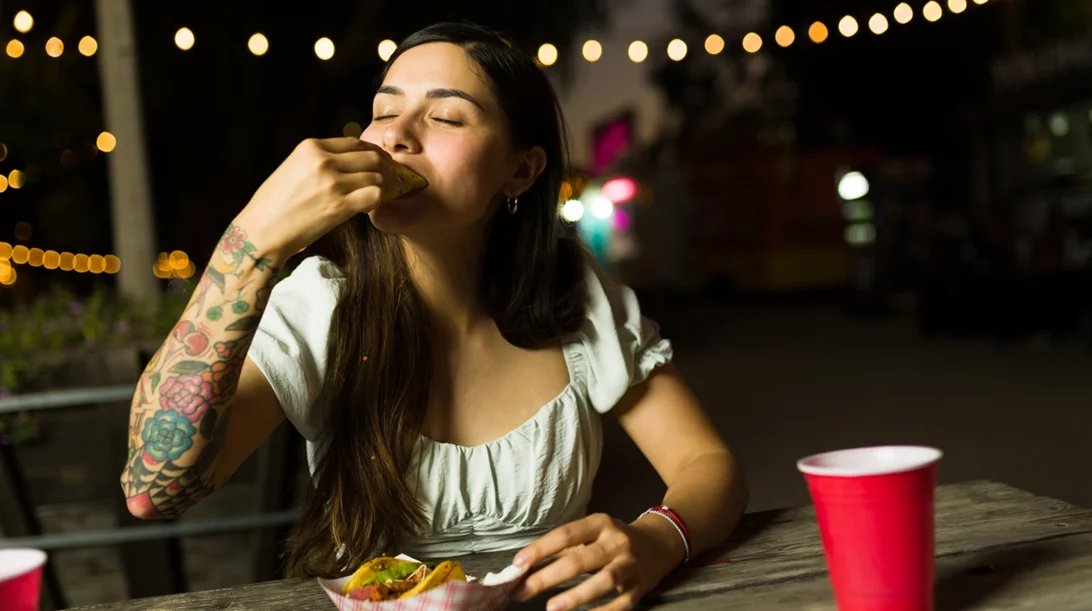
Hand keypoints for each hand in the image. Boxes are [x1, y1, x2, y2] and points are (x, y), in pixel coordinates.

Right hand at [233, 137, 402, 260]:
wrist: (260, 232)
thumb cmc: (273, 205)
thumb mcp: (293, 168)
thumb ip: (319, 160)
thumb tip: (349, 163)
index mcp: (311, 147)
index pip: (355, 142)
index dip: (374, 152)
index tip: (382, 162)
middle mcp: (323, 160)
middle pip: (372, 157)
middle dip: (387, 168)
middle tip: (393, 180)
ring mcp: (332, 182)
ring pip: (377, 176)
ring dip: (384, 187)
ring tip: (382, 196)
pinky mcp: (338, 206)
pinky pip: (374, 196)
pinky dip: (378, 201)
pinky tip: (369, 207)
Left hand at [511, 513, 684, 610]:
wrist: (658, 545)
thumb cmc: (613, 541)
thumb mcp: (592, 535)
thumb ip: (561, 550)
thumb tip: (524, 569)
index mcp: (600, 524)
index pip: (565, 534)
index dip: (540, 549)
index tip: (517, 564)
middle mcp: (616, 542)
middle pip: (579, 560)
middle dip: (548, 577)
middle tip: (522, 592)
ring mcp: (630, 565)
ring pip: (603, 581)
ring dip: (576, 596)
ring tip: (552, 607)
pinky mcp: (640, 588)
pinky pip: (620, 604)